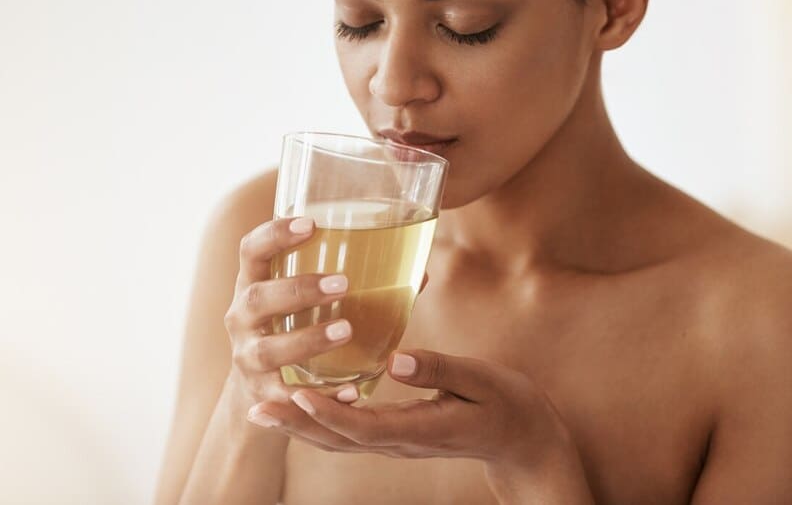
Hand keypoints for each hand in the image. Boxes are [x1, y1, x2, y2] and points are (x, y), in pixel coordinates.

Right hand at [223, 216, 359, 411]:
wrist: (261, 392)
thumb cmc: (296, 328)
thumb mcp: (309, 302)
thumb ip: (357, 284)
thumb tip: (421, 273)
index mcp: (254, 284)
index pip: (252, 250)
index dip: (274, 234)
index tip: (310, 224)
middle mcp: (241, 318)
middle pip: (259, 298)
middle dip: (300, 289)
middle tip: (343, 284)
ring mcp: (247, 358)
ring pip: (270, 349)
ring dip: (308, 339)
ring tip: (347, 330)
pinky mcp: (261, 396)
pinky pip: (287, 397)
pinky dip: (320, 395)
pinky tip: (352, 391)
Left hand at [248, 346, 577, 472]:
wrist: (522, 438)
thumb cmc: (506, 404)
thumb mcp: (481, 381)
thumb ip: (439, 370)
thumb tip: (395, 360)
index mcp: (423, 430)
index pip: (366, 428)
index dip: (329, 414)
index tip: (296, 396)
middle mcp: (403, 443)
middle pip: (340, 440)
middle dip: (296, 426)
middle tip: (256, 409)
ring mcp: (399, 443)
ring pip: (340, 440)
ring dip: (299, 428)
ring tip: (262, 411)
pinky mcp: (398, 434)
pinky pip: (352, 433)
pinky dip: (321, 421)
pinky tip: (302, 405)